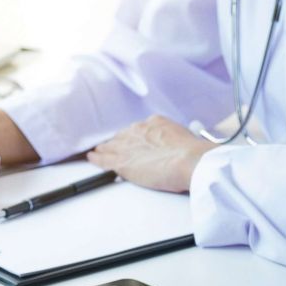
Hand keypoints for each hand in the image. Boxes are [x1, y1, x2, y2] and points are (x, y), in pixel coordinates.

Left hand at [88, 115, 216, 192]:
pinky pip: (104, 159)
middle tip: (112, 147)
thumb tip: (175, 147)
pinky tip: (92, 158)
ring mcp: (128, 146)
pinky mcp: (122, 162)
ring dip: (104, 149)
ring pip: (110, 146)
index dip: (133, 137)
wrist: (190, 161)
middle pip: (122, 136)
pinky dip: (96, 158)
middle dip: (117, 142)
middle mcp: (138, 131)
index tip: (133, 141)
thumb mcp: (184, 137)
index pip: (138, 129)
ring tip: (98, 152)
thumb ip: (173, 140)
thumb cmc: (193, 153)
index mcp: (154, 123)